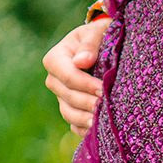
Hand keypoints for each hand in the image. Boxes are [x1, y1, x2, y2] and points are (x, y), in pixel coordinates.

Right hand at [43, 19, 106, 136]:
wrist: (102, 44)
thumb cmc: (99, 35)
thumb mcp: (96, 32)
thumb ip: (90, 43)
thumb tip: (82, 61)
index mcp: (56, 58)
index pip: (67, 76)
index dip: (85, 85)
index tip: (103, 89)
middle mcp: (54, 79)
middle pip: (68, 96)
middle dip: (88, 103)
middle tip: (108, 106)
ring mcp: (61, 96)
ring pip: (68, 113)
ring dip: (85, 119)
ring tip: (102, 122)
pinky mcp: (70, 108)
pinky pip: (74, 124)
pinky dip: (84, 129)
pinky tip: (99, 130)